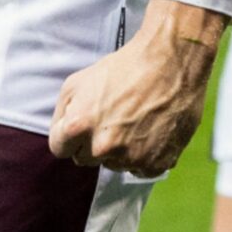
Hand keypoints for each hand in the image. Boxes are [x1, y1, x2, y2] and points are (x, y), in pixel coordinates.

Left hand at [48, 0, 226, 175]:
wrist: (170, 62)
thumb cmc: (123, 67)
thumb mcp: (77, 81)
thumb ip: (62, 113)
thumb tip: (62, 135)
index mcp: (79, 126)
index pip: (60, 149)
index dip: (70, 136)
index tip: (84, 125)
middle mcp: (103, 147)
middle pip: (87, 159)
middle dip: (93, 143)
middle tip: (112, 119)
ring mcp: (131, 158)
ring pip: (115, 164)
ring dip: (120, 151)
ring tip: (135, 122)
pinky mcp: (156, 164)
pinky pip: (141, 169)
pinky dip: (144, 156)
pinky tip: (150, 132)